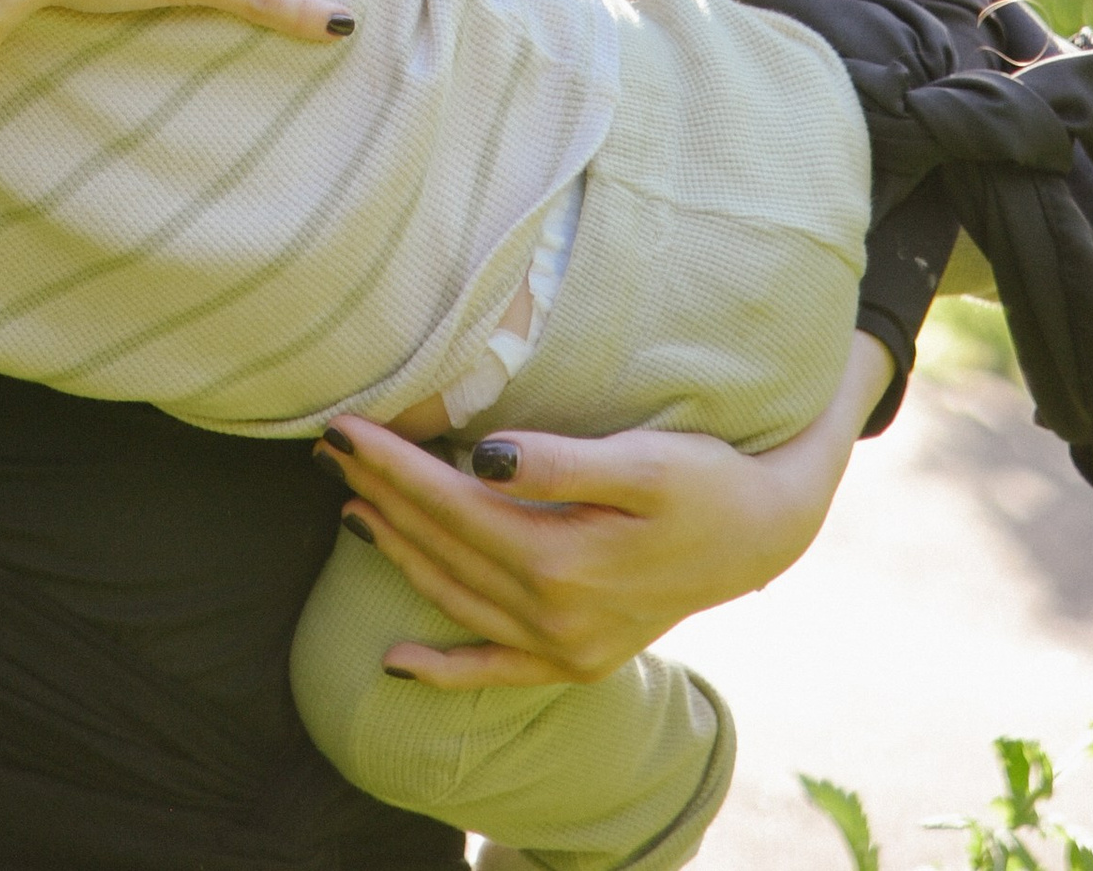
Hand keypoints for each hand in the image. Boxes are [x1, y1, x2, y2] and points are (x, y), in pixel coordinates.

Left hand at [317, 333, 890, 685]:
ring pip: (455, 596)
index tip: (343, 423)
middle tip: (329, 446)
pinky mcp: (576, 661)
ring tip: (350, 507)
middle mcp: (554, 615)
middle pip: (444, 545)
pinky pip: (495, 670)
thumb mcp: (643, 460)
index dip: (393, 461)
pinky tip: (395, 663)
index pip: (452, 502)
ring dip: (397, 553)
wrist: (763, 535)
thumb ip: (561, 462)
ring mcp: (563, 647)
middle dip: (382, 493)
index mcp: (561, 561)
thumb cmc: (704, 480)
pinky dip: (443, 669)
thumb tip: (483, 455)